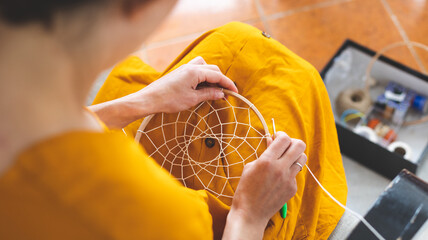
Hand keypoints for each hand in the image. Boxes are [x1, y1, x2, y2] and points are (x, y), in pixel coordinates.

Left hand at [89, 56, 237, 128]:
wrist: (149, 99)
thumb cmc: (169, 100)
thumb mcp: (192, 99)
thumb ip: (208, 94)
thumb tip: (221, 93)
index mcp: (195, 72)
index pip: (217, 76)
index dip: (228, 84)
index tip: (235, 92)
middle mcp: (190, 66)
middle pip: (212, 69)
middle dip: (221, 80)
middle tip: (226, 93)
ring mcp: (184, 68)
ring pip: (204, 66)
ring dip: (211, 75)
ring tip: (213, 89)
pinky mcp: (179, 73)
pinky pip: (195, 70)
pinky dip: (202, 76)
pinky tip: (201, 87)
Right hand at [222, 132, 306, 239]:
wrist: (250, 213)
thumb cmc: (245, 189)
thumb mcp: (250, 167)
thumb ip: (264, 153)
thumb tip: (272, 140)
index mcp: (267, 161)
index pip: (284, 139)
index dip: (281, 135)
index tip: (277, 137)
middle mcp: (280, 169)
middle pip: (299, 145)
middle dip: (293, 142)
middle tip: (284, 147)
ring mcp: (288, 179)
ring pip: (302, 158)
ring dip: (294, 156)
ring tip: (284, 160)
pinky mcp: (292, 188)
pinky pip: (295, 174)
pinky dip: (289, 172)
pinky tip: (279, 178)